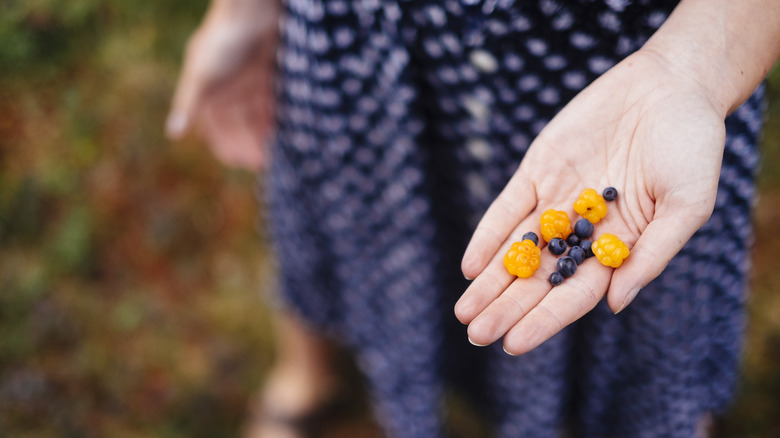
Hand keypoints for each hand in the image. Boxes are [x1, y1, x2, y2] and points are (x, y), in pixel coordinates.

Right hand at [166, 0, 277, 170]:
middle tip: (261, 165)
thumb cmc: (223, 39)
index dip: (224, 144)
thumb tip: (173, 134)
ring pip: (254, 116)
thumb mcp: (202, 74)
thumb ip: (189, 104)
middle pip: (236, 124)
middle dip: (246, 144)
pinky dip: (274, 117)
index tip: (238, 163)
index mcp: (207, 90)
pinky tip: (283, 133)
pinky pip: (270, 102)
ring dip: (261, 135)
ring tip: (274, 156)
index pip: (213, 126)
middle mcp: (226, 88)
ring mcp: (247, 81)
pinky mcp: (266, 73)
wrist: (252, 8)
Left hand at [454, 49, 727, 354]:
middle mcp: (582, 231)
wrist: (670, 87)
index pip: (574, 294)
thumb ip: (652, 254)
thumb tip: (614, 306)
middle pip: (538, 278)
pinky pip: (507, 208)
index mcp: (618, 248)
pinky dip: (488, 236)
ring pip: (517, 249)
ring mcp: (557, 201)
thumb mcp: (688, 203)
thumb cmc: (691, 147)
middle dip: (506, 307)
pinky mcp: (538, 171)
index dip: (544, 320)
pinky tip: (470, 265)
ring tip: (464, 311)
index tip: (513, 344)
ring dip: (489, 281)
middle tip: (475, 334)